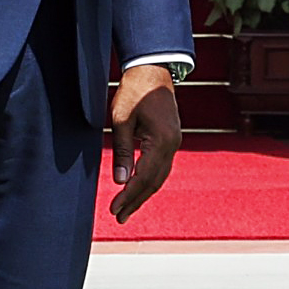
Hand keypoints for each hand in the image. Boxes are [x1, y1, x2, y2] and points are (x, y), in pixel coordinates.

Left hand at [107, 64, 180, 223]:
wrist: (153, 70)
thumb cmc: (133, 92)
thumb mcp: (121, 121)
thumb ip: (123, 152)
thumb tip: (121, 181)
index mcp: (161, 141)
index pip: (144, 177)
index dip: (129, 196)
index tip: (114, 210)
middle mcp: (172, 145)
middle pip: (154, 182)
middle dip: (136, 201)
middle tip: (119, 218)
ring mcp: (174, 142)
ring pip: (160, 176)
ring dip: (143, 194)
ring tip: (127, 209)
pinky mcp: (171, 139)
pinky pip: (162, 166)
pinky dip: (150, 180)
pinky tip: (139, 188)